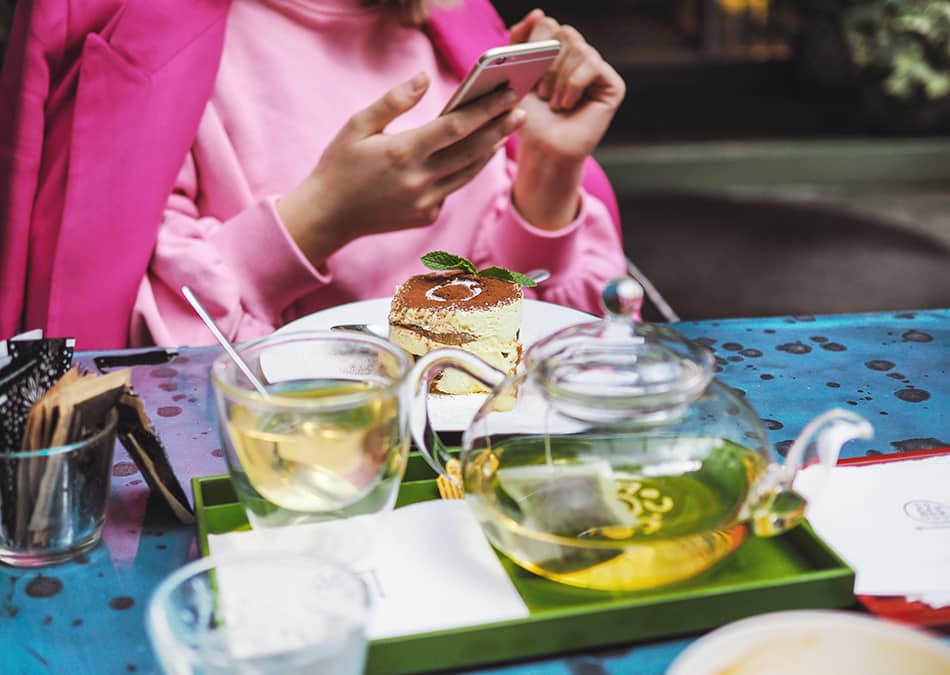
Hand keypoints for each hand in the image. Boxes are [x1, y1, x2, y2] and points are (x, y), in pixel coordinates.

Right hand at [278, 73, 525, 263]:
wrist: (327, 216)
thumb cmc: (340, 165)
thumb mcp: (357, 125)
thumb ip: (393, 101)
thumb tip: (425, 78)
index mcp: (403, 152)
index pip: (456, 127)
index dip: (486, 110)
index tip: (507, 96)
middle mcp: (419, 180)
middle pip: (472, 151)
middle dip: (499, 129)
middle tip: (518, 111)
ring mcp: (425, 202)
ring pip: (468, 172)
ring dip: (489, 151)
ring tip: (504, 130)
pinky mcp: (426, 216)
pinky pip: (451, 189)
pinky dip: (464, 171)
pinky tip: (474, 155)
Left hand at [506, 10, 625, 229]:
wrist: (545, 151)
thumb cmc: (530, 119)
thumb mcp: (517, 77)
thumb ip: (520, 43)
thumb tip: (537, 12)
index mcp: (557, 52)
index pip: (548, 24)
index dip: (535, 37)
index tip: (525, 58)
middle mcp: (579, 57)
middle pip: (565, 32)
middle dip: (547, 60)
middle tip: (540, 91)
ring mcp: (597, 69)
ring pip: (579, 48)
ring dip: (559, 77)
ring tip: (552, 102)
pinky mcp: (612, 84)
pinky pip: (593, 64)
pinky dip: (574, 83)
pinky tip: (566, 104)